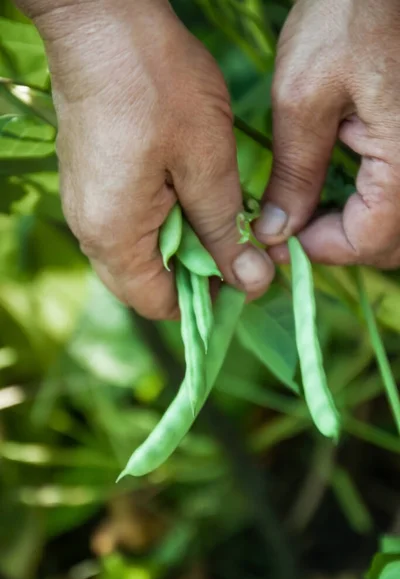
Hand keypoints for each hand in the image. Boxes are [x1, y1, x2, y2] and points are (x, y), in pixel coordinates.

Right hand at [26, 0, 273, 318]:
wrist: (102, 24)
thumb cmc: (157, 86)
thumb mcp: (207, 164)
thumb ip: (225, 231)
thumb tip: (250, 282)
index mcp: (115, 237)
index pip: (159, 304)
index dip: (206, 300)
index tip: (244, 275)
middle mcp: (92, 231)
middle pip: (147, 282)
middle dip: (197, 272)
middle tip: (239, 242)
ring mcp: (88, 206)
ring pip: (140, 252)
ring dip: (184, 243)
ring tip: (220, 212)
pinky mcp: (92, 182)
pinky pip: (130, 222)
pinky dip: (166, 219)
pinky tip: (191, 190)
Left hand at [254, 0, 399, 268]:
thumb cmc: (349, 16)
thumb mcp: (303, 97)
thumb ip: (293, 174)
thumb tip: (276, 230)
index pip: (368, 242)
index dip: (319, 248)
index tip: (279, 236)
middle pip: (390, 243)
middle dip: (341, 243)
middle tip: (295, 225)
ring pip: (399, 226)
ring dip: (360, 228)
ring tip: (315, 209)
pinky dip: (376, 205)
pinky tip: (345, 187)